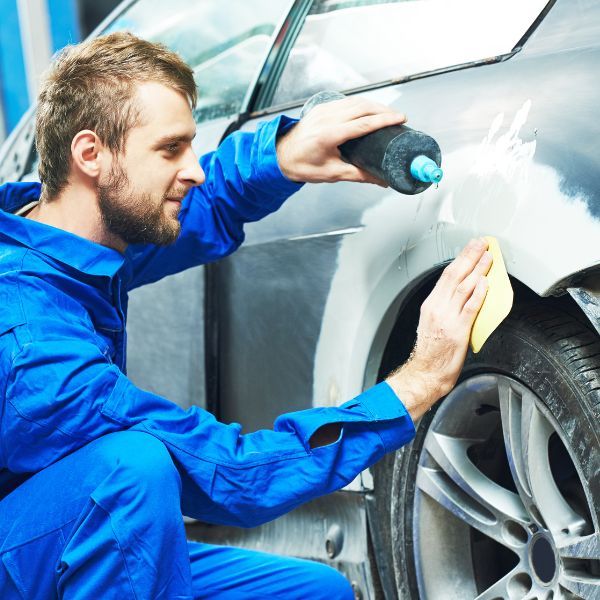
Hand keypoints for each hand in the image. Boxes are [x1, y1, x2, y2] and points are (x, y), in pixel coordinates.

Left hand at [276, 96, 406, 184]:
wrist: (281, 155)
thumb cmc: (303, 166)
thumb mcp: (332, 173)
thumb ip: (359, 175)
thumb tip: (381, 180)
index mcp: (329, 135)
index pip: (364, 124)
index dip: (385, 120)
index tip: (400, 119)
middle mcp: (326, 118)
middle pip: (363, 108)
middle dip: (384, 110)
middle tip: (399, 117)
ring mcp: (324, 110)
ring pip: (355, 101)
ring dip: (374, 105)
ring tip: (388, 113)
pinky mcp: (322, 107)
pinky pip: (346, 101)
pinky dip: (361, 103)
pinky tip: (370, 108)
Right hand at [386, 238, 491, 419]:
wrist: (425, 373)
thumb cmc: (431, 352)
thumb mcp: (433, 322)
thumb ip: (448, 306)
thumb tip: (467, 292)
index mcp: (431, 305)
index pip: (446, 275)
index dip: (461, 259)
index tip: (471, 248)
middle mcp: (437, 308)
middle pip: (455, 276)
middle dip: (470, 257)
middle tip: (481, 244)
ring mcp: (447, 318)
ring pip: (463, 287)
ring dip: (478, 270)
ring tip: (488, 258)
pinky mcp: (458, 331)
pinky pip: (470, 308)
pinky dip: (478, 294)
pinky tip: (485, 284)